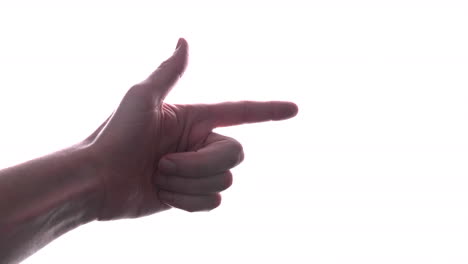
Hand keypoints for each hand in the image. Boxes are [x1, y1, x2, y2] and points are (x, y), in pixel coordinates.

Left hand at [86, 38, 297, 219]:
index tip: (294, 109)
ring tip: (157, 176)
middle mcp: (200, 144)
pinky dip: (186, 201)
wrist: (98, 182)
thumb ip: (168, 72)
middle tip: (162, 162)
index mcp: (195, 119)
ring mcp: (196, 172)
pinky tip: (162, 194)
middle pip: (235, 154)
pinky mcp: (191, 196)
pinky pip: (213, 203)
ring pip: (223, 181)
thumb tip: (184, 40)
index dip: (268, 110)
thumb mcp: (142, 98)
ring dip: (186, 183)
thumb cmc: (115, 136)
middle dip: (199, 164)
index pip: (241, 112)